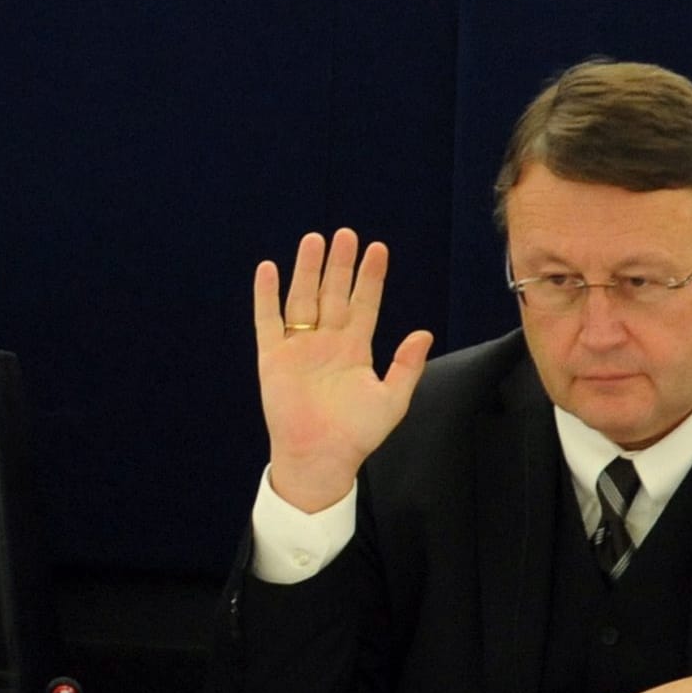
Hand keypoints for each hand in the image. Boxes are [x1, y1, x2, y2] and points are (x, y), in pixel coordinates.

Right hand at [253, 229, 433, 511]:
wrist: (319, 458)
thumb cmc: (356, 435)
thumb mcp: (392, 401)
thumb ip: (407, 366)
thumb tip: (424, 333)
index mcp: (355, 349)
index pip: (365, 304)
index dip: (371, 277)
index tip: (378, 249)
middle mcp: (326, 342)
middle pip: (333, 293)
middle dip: (340, 264)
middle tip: (346, 234)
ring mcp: (299, 347)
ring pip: (303, 298)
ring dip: (307, 270)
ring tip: (314, 240)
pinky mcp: (273, 357)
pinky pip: (268, 320)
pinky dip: (266, 295)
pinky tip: (268, 269)